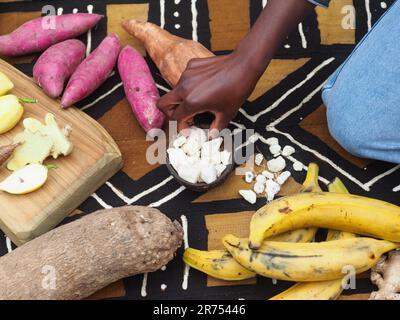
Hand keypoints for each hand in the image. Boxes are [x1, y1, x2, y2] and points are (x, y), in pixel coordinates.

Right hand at [157, 0, 314, 135]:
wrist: (243, 65)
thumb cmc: (236, 90)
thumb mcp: (226, 114)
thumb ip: (215, 128)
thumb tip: (210, 137)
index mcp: (192, 102)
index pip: (175, 119)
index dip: (181, 127)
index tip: (188, 128)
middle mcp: (184, 88)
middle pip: (163, 104)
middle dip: (170, 113)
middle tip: (183, 116)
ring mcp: (186, 74)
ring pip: (174, 91)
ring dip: (182, 99)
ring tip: (199, 101)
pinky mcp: (191, 65)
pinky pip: (184, 78)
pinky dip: (190, 85)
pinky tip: (205, 86)